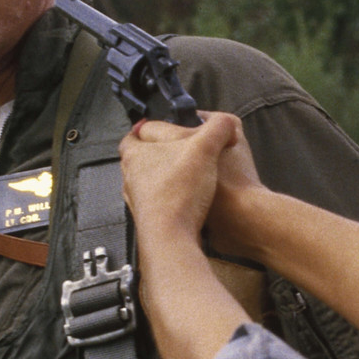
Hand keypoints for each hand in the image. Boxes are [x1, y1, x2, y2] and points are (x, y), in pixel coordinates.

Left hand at [118, 112, 240, 247]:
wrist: (173, 237)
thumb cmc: (179, 192)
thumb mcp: (206, 149)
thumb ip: (218, 128)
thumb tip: (227, 121)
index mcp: (136, 155)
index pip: (131, 135)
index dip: (144, 129)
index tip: (156, 127)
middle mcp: (131, 179)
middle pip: (140, 160)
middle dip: (158, 153)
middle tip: (176, 150)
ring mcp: (138, 202)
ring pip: (148, 183)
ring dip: (164, 178)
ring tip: (185, 175)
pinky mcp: (150, 220)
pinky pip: (159, 204)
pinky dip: (171, 199)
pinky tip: (189, 200)